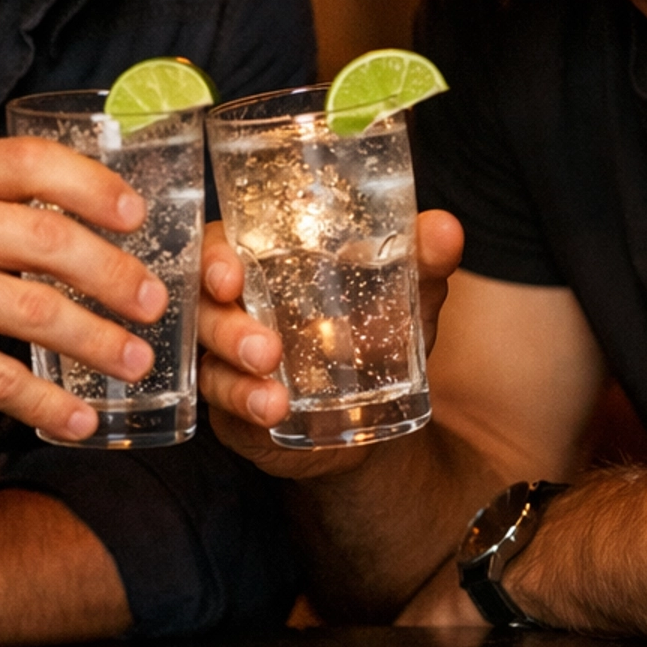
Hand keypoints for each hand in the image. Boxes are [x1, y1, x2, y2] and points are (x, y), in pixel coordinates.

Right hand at [0, 137, 165, 444]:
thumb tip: (97, 220)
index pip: (30, 161)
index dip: (94, 185)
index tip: (138, 217)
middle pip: (48, 238)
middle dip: (114, 275)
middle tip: (155, 303)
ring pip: (36, 310)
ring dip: (98, 341)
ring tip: (137, 361)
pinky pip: (1, 377)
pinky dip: (48, 403)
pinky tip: (80, 419)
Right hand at [198, 208, 464, 479]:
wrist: (378, 418)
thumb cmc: (378, 335)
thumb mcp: (405, 298)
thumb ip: (422, 263)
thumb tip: (446, 229)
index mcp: (264, 263)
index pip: (217, 246)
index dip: (212, 258)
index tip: (230, 277)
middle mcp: (236, 305)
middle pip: (201, 303)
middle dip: (225, 324)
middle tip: (265, 347)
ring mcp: (226, 356)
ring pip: (207, 354)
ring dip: (235, 370)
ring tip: (273, 384)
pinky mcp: (232, 403)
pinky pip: (222, 401)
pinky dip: (246, 403)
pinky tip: (273, 410)